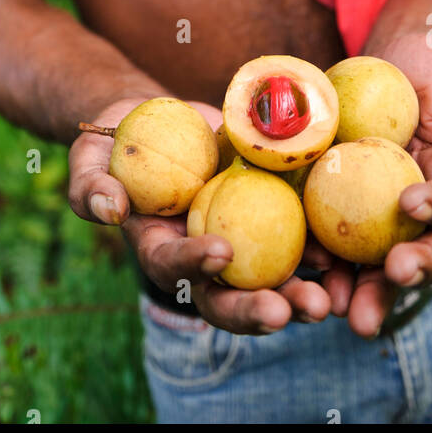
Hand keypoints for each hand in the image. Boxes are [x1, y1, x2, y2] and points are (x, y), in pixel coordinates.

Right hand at [68, 96, 332, 334]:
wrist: (156, 122)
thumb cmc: (116, 143)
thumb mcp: (89, 158)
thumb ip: (91, 186)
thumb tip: (110, 209)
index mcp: (160, 250)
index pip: (174, 269)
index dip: (195, 265)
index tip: (220, 251)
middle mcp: (202, 258)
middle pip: (228, 297)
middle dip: (257, 310)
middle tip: (288, 311)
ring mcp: (239, 242)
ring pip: (270, 281)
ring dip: (299, 295)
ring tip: (326, 302)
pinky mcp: (268, 216)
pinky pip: (296, 240)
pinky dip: (318, 253)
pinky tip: (342, 257)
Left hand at [320, 34, 431, 337]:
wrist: (399, 59)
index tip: (411, 203)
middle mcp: (425, 205)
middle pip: (424, 249)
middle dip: (409, 272)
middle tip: (392, 277)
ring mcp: (384, 211)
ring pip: (378, 260)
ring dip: (363, 288)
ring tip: (341, 306)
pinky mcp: (345, 204)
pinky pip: (334, 235)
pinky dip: (321, 257)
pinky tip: (303, 269)